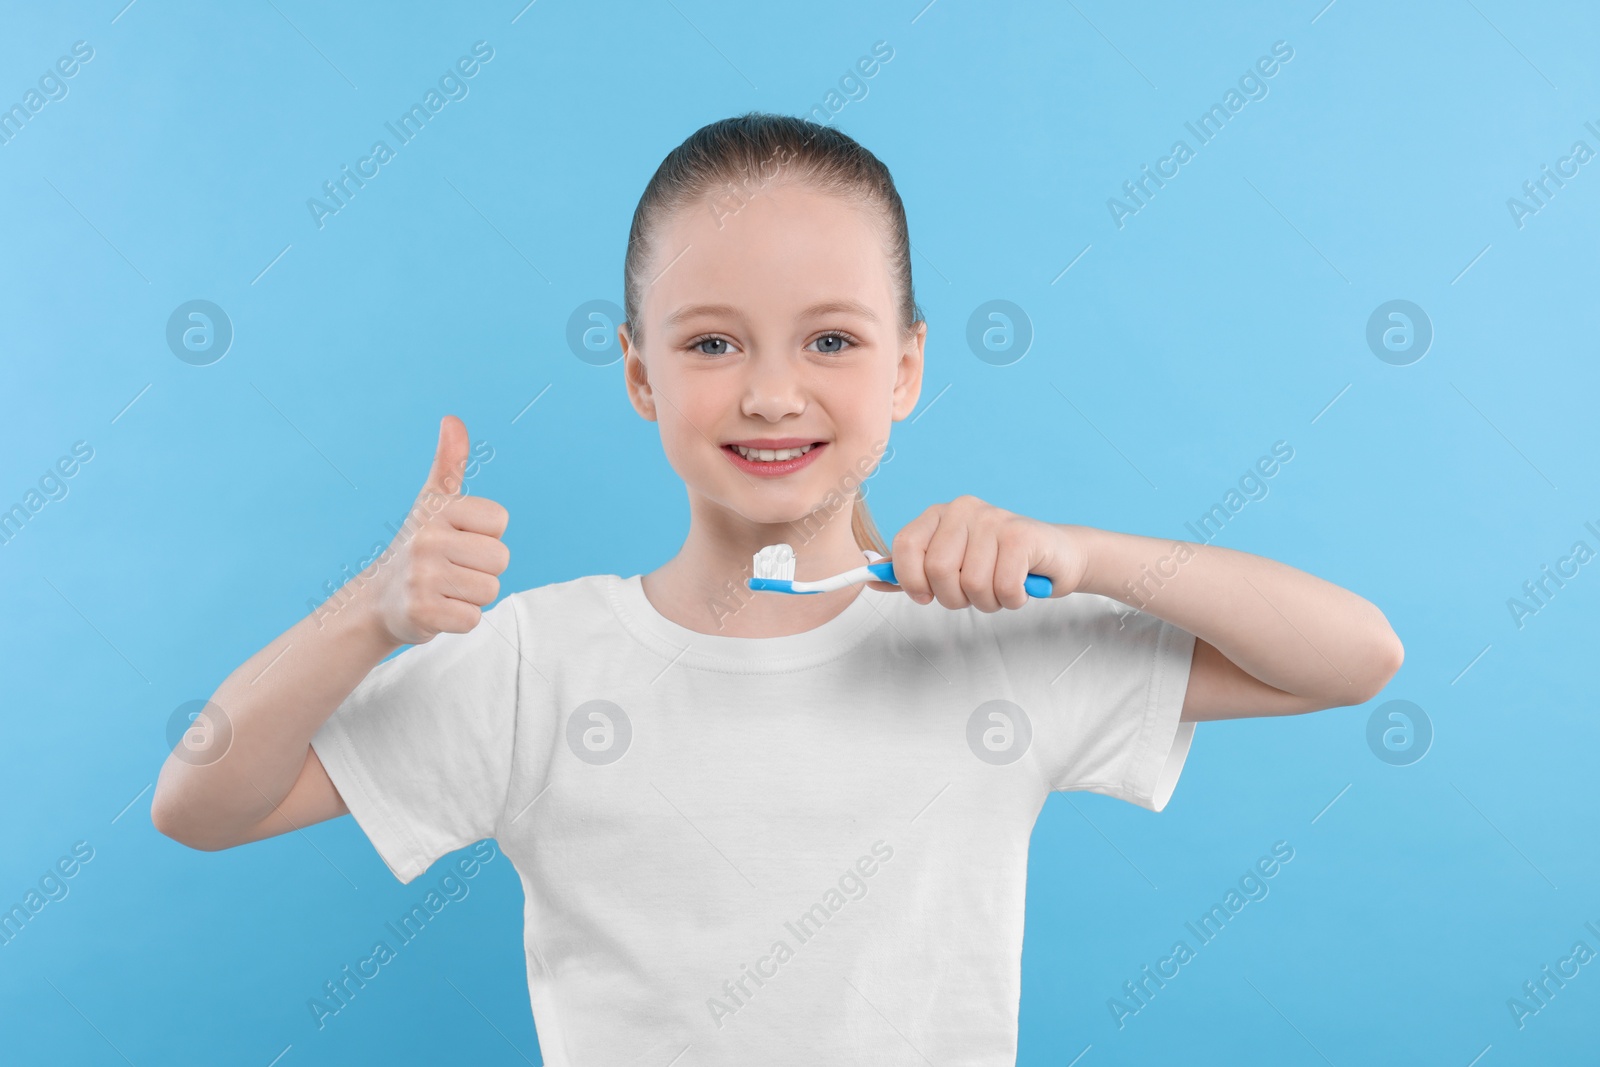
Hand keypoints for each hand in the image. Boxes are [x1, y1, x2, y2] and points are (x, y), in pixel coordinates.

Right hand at [364, 415, 510, 645]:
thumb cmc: (419, 547)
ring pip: (490, 590)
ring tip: (445, 589)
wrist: (378, 601)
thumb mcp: (432, 503)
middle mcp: (426, 540)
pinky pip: (473, 619)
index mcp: (436, 510)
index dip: (485, 534)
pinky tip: (438, 609)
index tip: (458, 539)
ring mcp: (423, 577)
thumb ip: (448, 463)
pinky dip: (460, 619)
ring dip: (472, 596)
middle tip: (451, 569)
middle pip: (499, 559)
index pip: (499, 521)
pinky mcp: (423, 612)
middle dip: (481, 569)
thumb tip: (452, 419)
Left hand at [865, 495, 1089, 610]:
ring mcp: (993, 518)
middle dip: (955, 598)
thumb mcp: (950, 567)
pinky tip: (1021, 586)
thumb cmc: (999, 565)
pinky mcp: (1021, 535)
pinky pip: (1002, 587)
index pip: (904, 547)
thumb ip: (912, 572)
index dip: (911, 581)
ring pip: (971, 585)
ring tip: (1001, 588)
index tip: (926, 596)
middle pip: (937, 572)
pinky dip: (1012, 599)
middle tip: (975, 594)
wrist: (1057, 557)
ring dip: (988, 602)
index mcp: (938, 514)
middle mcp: (963, 509)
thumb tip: (871, 579)